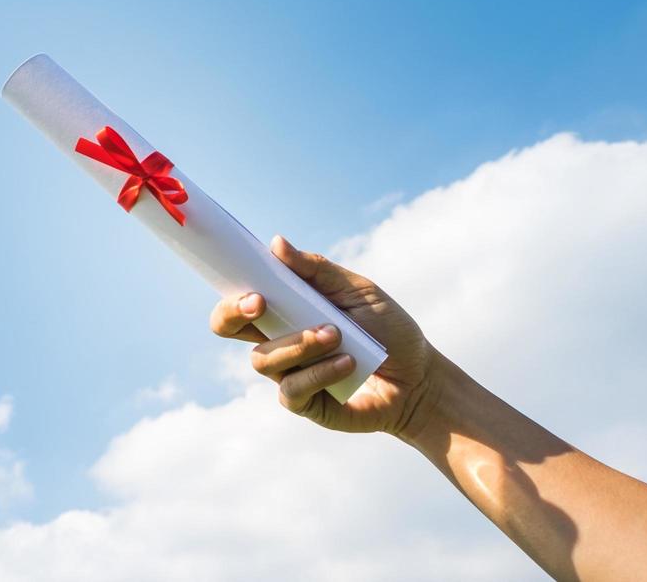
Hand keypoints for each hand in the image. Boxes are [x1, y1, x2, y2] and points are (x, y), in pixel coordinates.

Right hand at [209, 235, 437, 435]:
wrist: (420, 378)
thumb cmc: (387, 329)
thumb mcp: (358, 291)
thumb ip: (317, 269)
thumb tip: (276, 243)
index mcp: (283, 309)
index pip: (237, 298)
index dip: (230, 291)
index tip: (252, 288)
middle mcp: (276, 339)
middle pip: (225, 326)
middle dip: (233, 314)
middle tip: (261, 304)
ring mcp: (287, 373)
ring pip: (262, 359)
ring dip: (297, 343)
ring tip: (336, 335)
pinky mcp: (304, 403)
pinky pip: (293, 389)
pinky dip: (319, 372)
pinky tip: (348, 364)